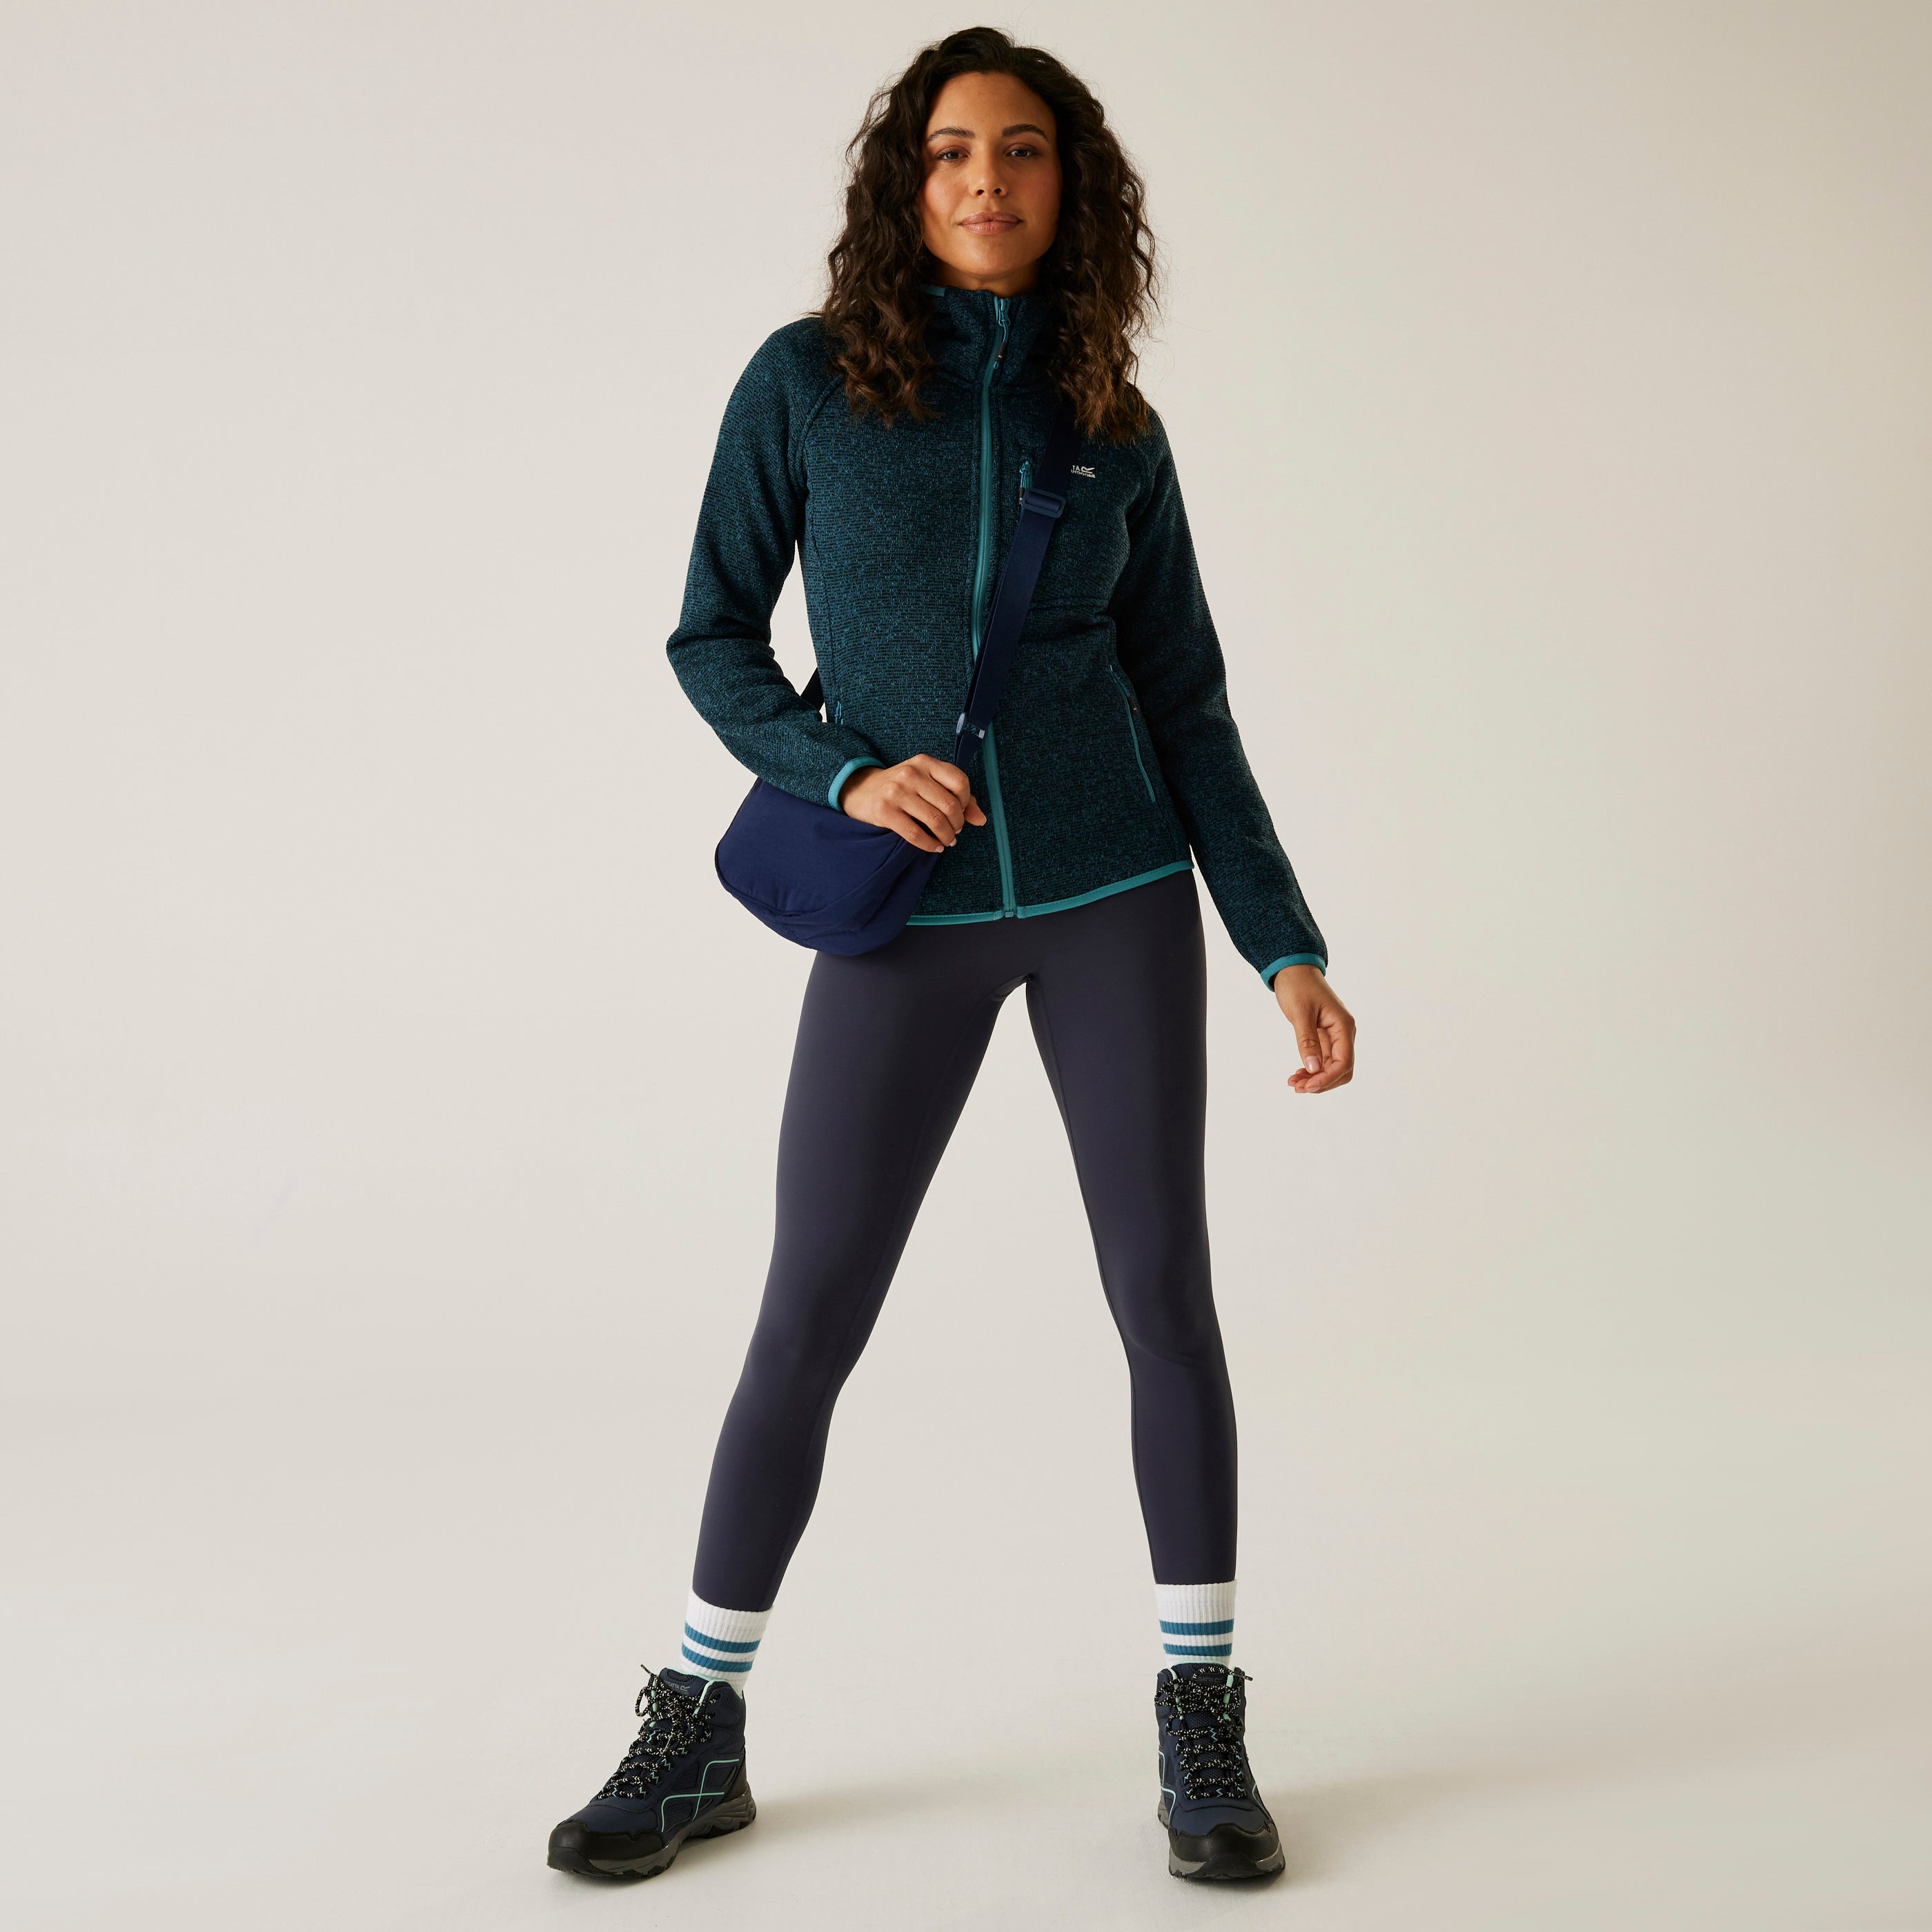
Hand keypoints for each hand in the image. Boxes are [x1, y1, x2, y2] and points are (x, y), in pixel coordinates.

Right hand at [840, 755, 987, 852]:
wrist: (861, 790)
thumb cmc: (901, 787)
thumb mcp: (926, 782)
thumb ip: (955, 796)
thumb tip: (981, 819)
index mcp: (925, 762)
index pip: (960, 781)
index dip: (966, 801)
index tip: (962, 812)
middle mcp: (911, 774)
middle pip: (950, 804)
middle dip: (958, 824)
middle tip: (956, 831)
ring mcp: (897, 792)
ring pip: (935, 820)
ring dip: (947, 836)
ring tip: (948, 841)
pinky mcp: (885, 811)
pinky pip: (915, 834)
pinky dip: (930, 845)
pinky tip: (935, 847)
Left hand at [1274, 964, 1355, 1092]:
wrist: (1292, 969)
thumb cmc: (1298, 985)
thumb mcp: (1300, 1013)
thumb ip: (1307, 1041)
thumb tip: (1314, 1069)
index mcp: (1343, 1026)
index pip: (1344, 1062)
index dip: (1327, 1079)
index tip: (1307, 1086)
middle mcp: (1343, 1033)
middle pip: (1342, 1070)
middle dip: (1323, 1083)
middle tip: (1297, 1087)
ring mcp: (1334, 1036)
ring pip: (1332, 1067)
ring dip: (1315, 1079)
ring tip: (1293, 1082)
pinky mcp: (1324, 1037)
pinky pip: (1323, 1060)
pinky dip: (1312, 1070)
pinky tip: (1298, 1074)